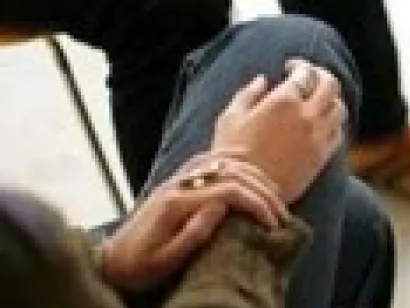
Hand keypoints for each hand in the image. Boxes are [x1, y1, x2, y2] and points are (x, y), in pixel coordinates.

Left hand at [99, 155, 286, 292]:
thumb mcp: (164, 262)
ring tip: (273, 194)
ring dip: (254, 174)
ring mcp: (177, 178)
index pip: (229, 190)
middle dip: (262, 190)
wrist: (112, 261)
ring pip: (223, 160)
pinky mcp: (178, 179)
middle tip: (281, 213)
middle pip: (232, 172)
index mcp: (176, 202)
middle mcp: (178, 183)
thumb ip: (192, 235)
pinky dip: (234, 158)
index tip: (273, 224)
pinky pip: (210, 157)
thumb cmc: (139, 268)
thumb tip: (220, 207)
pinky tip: (249, 165)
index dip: (257, 204)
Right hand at [213, 60, 346, 203]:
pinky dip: (333, 122)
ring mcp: (318, 135)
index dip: (299, 66)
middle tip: (311, 76)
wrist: (245, 193)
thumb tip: (263, 80)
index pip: (304, 72)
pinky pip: (338, 132)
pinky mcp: (323, 155)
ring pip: (338, 107)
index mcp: (283, 101)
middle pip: (330, 85)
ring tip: (318, 99)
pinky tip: (322, 123)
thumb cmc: (231, 153)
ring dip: (330, 98)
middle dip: (321, 75)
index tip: (290, 67)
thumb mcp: (230, 117)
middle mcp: (307, 115)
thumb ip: (248, 93)